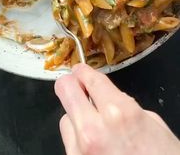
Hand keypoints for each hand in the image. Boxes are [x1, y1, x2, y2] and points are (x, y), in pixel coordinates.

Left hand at [55, 64, 179, 154]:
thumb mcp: (152, 123)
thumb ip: (125, 105)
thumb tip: (107, 97)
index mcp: (119, 112)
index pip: (89, 78)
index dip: (84, 71)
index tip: (81, 71)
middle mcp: (94, 130)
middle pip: (65, 89)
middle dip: (71, 85)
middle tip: (77, 86)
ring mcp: (80, 151)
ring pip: (65, 119)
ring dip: (76, 117)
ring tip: (95, 126)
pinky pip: (69, 143)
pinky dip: (78, 139)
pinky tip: (96, 145)